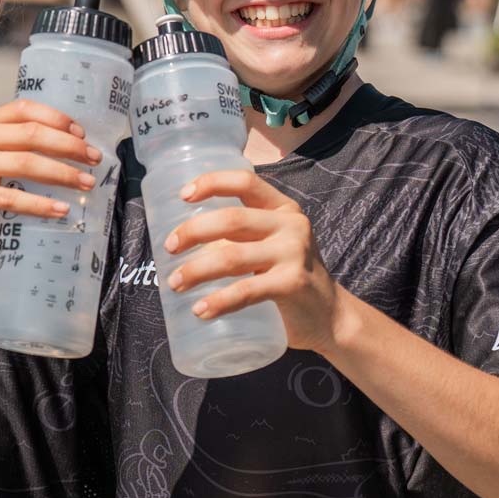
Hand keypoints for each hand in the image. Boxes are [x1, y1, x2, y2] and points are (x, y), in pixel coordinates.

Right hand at [0, 99, 101, 258]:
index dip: (59, 119)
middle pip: (32, 134)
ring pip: (26, 163)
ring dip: (62, 174)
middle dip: (69, 147)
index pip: (26, 109)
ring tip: (86, 184)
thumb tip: (73, 147)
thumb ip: (20, 147)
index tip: (84, 135)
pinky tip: (60, 210)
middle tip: (94, 160)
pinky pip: (11, 197)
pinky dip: (40, 205)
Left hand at [162, 170, 339, 352]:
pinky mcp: (292, 285)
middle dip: (192, 231)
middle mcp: (291, 225)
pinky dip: (218, 301)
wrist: (330, 316)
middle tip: (168, 247)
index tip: (183, 195)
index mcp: (282, 208)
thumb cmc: (287, 276)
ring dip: (196, 270)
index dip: (211, 182)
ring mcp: (293, 254)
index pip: (245, 181)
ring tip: (175, 284)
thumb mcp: (272, 244)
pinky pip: (246, 290)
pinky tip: (200, 311)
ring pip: (231, 256)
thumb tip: (182, 238)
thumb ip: (241, 236)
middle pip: (231, 219)